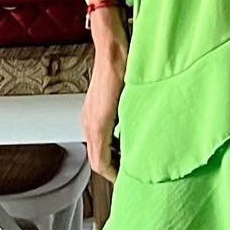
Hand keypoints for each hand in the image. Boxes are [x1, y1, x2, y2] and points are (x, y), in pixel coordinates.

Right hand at [83, 14, 126, 181]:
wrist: (113, 48)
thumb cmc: (124, 70)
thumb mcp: (131, 105)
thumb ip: (133, 130)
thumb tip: (141, 151)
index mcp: (96, 127)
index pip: (100, 164)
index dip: (115, 177)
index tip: (129, 182)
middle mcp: (88, 123)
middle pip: (97, 157)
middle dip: (114, 167)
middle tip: (133, 171)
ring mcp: (89, 115)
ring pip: (97, 146)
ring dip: (112, 154)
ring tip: (132, 156)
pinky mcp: (93, 108)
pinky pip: (98, 133)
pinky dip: (110, 141)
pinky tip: (126, 135)